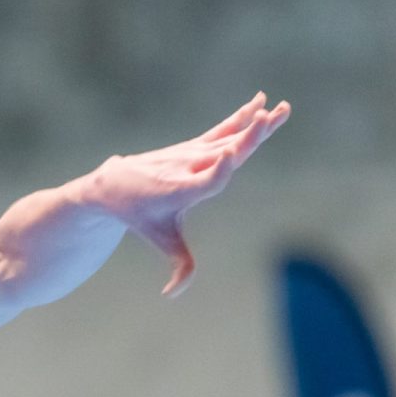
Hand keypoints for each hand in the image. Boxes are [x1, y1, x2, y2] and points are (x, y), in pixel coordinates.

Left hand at [89, 92, 290, 296]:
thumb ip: (178, 265)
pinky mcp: (195, 145)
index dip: (220, 169)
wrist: (115, 185)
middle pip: (223, 151)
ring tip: (280, 108)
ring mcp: (192, 153)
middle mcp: (188, 168)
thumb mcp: (159, 240)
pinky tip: (262, 101)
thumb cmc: (141, 216)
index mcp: (181, 191)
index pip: (206, 180)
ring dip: (254, 123)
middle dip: (246, 138)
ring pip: (227, 136)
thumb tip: (171, 294)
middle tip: (267, 120)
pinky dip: (241, 116)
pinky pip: (222, 129)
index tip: (230, 154)